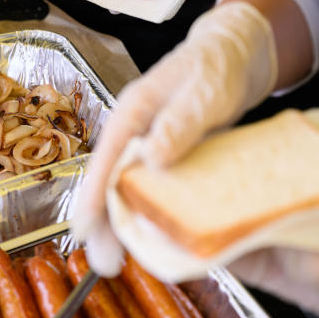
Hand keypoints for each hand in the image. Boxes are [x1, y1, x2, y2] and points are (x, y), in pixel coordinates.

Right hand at [71, 2, 277, 274]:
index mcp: (132, 112)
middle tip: (103, 264)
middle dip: (102, 223)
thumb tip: (151, 158)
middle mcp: (132, 132)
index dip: (91, 197)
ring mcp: (146, 144)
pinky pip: (147, 190)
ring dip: (120, 225)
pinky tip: (149, 240)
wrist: (236, 53)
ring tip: (116, 262)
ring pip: (126, 189)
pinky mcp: (163, 156)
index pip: (105, 159)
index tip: (82, 230)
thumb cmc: (218, 66)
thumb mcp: (205, 91)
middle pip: (109, 182)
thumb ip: (179, 122)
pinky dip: (144, 214)